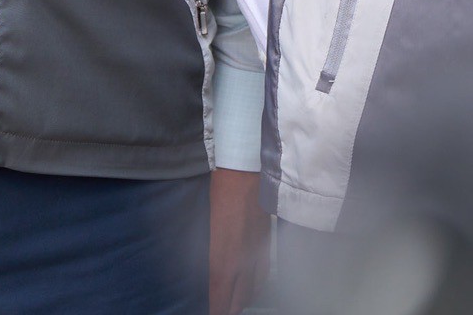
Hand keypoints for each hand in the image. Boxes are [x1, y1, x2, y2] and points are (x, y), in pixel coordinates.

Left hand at [207, 168, 266, 314]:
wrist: (247, 171)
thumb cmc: (219, 195)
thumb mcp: (205, 227)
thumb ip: (208, 255)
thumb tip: (206, 272)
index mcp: (224, 261)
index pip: (219, 298)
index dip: (216, 311)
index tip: (211, 314)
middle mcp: (244, 263)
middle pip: (238, 299)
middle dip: (229, 308)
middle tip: (220, 309)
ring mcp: (258, 253)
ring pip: (254, 289)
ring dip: (243, 299)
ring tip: (234, 303)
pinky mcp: (267, 242)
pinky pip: (263, 273)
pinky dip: (256, 285)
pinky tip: (251, 284)